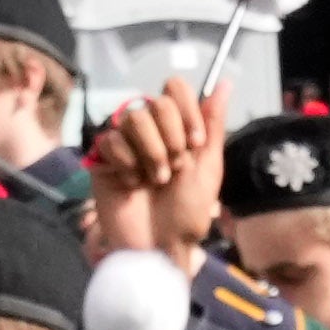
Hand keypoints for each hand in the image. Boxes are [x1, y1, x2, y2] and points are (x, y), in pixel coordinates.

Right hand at [88, 82, 217, 261]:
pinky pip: (110, 140)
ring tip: (154, 181)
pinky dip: (126, 164)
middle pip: (156, 102)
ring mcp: (125, 142)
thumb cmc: (187, 214)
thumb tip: (226, 83)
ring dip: (150, 154)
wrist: (159, 247)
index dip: (186, 111)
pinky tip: (131, 185)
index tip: (195, 143)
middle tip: (174, 169)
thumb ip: (213, 124)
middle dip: (170, 139)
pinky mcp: (103, 158)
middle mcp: (151, 130)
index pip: (175, 87)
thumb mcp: (208, 169)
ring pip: (133, 118)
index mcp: (176, 128)